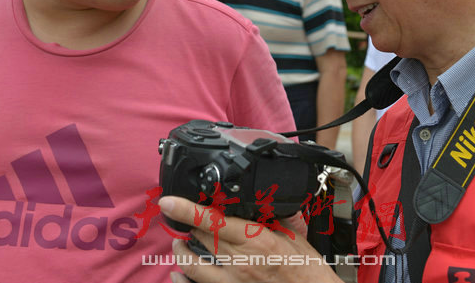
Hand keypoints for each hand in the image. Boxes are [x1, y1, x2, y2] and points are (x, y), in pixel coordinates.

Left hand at [159, 196, 341, 282]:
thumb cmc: (307, 271)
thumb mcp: (293, 236)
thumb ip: (273, 216)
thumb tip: (260, 200)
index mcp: (256, 240)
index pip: (213, 221)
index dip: (187, 210)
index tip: (168, 201)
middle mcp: (240, 262)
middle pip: (199, 239)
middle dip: (187, 227)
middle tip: (182, 218)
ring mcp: (234, 282)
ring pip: (192, 266)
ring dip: (181, 253)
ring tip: (179, 245)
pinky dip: (184, 281)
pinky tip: (178, 274)